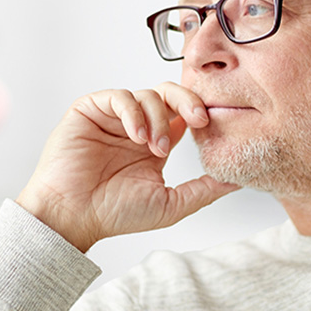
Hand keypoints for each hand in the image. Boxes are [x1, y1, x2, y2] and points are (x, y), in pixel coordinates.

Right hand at [16, 83, 239, 252]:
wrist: (72, 216)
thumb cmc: (114, 214)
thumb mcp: (171, 204)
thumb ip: (204, 190)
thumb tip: (238, 180)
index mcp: (156, 143)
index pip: (184, 114)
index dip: (200, 114)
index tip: (211, 127)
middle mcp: (137, 126)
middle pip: (170, 94)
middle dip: (189, 101)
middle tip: (199, 120)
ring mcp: (113, 117)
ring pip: (147, 94)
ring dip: (157, 119)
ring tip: (153, 148)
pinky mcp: (90, 110)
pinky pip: (118, 96)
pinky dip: (132, 112)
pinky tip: (135, 136)